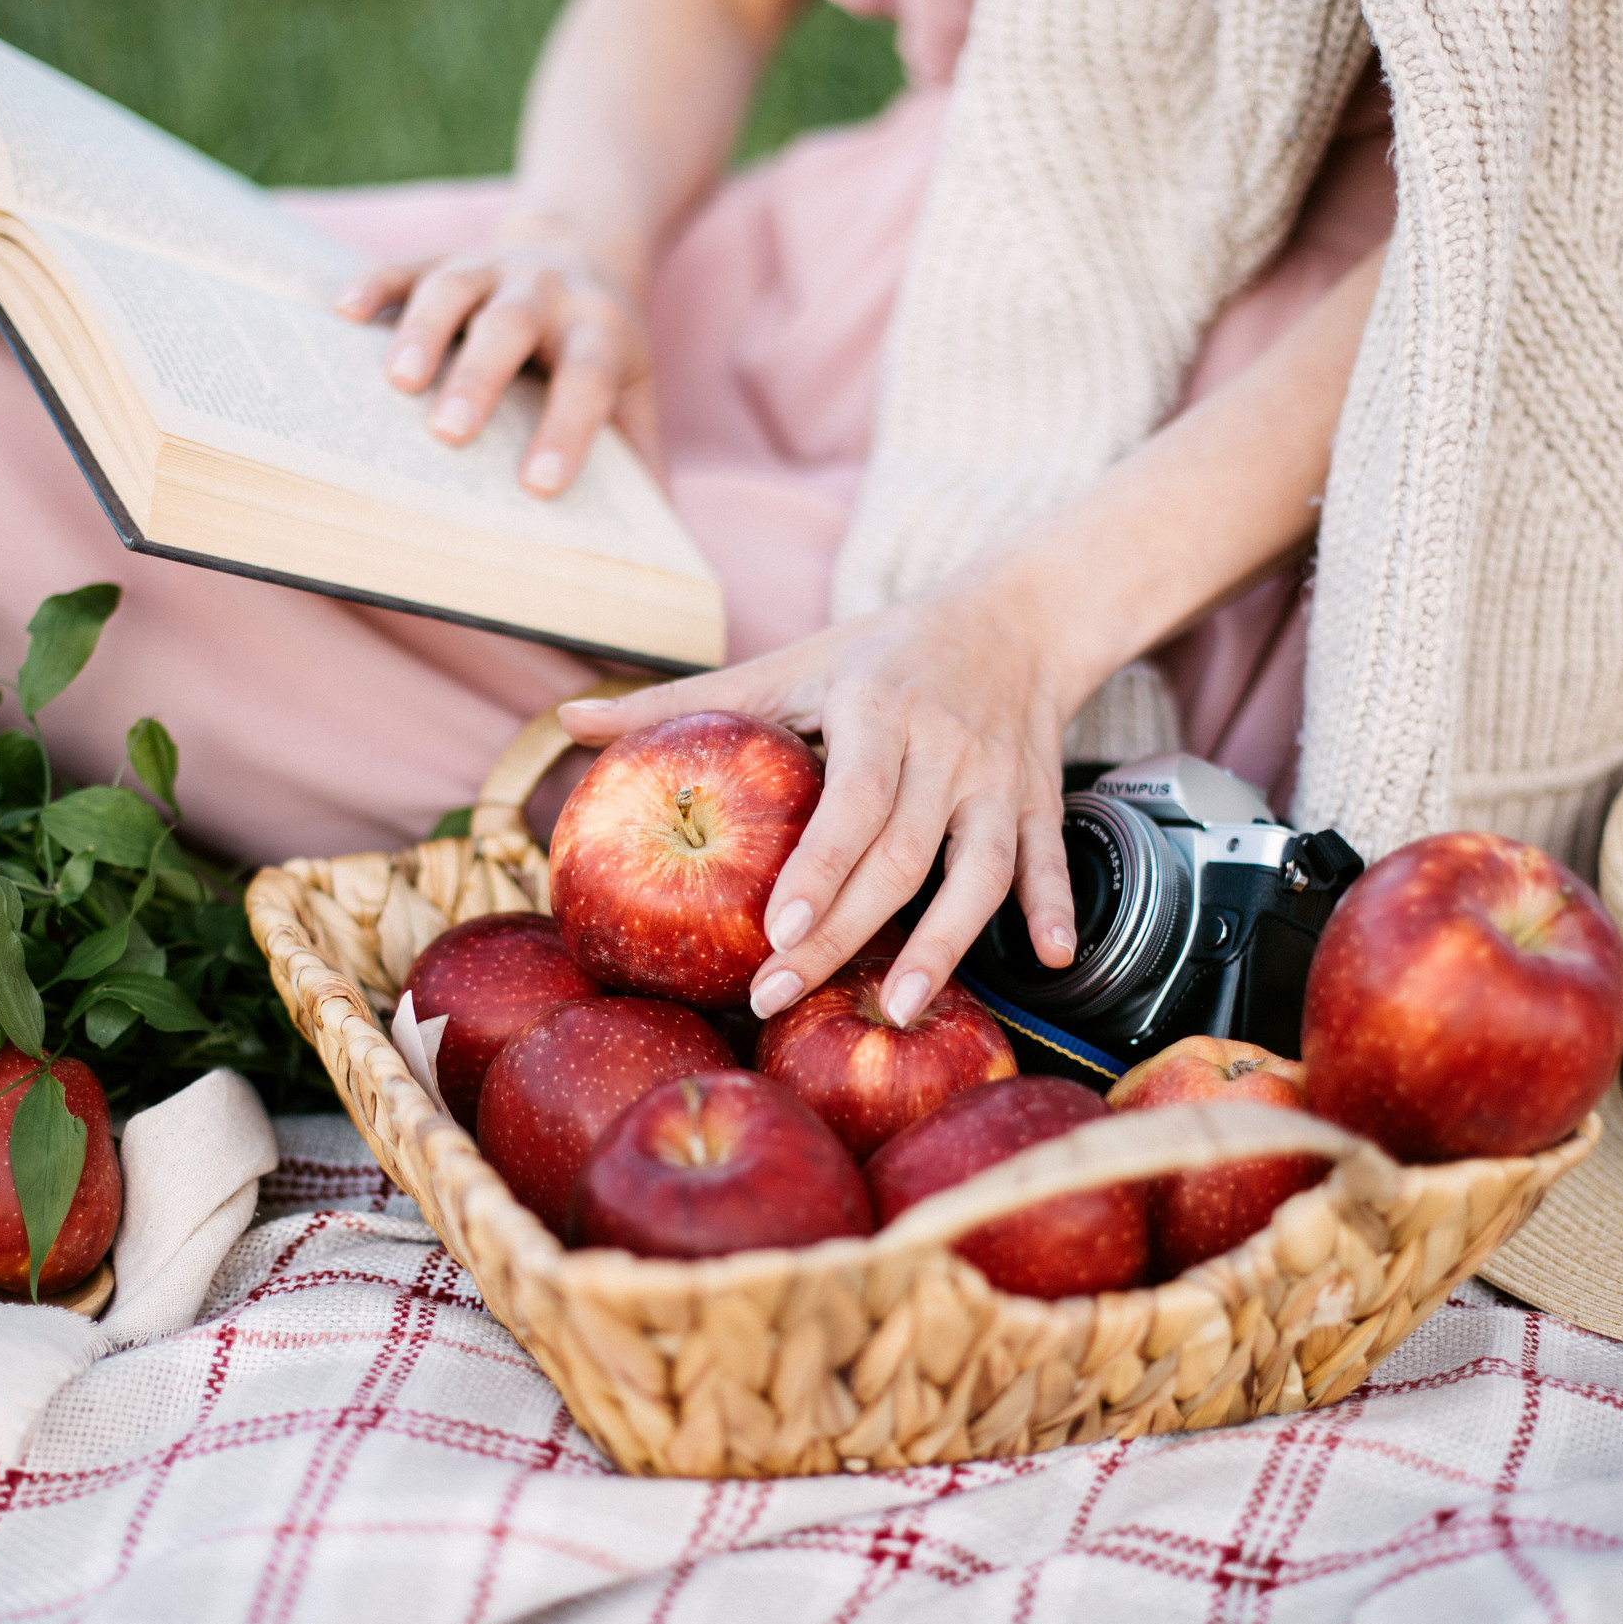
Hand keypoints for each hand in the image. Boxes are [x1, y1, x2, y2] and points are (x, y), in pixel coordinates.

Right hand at [333, 226, 661, 496]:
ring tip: (397, 385)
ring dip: (424, 331)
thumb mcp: (635, 393)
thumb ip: (641, 458)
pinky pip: (408, 266)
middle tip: (448, 434)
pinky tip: (344, 313)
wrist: (585, 249)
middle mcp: (546, 291)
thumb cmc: (601, 348)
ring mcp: (493, 268)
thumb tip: (659, 548)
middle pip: (512, 325)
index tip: (540, 485)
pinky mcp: (447, 257)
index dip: (566, 430)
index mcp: (598, 330)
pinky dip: (377, 286)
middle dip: (479, 378)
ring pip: (456, 288)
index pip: (586, 379)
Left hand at [557, 570, 1095, 1027]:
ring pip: (981, 870)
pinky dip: (1056, 908)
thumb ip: (683, 701)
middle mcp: (946, 747)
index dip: (818, 867)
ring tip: (904, 1006)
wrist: (1014, 617)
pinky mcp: (1041, 801)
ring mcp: (999, 780)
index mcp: (879, 709)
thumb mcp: (787, 663)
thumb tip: (567, 721)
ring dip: (949, 941)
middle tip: (783, 995)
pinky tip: (1052, 961)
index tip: (775, 929)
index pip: (851, 800)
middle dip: (847, 932)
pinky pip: (1052, 860)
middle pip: (902, 854)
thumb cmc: (878, 652)